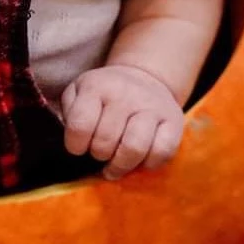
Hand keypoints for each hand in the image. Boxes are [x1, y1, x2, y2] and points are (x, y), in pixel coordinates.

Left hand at [61, 64, 183, 179]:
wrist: (144, 77)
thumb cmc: (104, 93)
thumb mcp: (78, 92)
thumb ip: (69, 112)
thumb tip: (71, 139)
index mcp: (96, 86)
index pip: (80, 126)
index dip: (75, 146)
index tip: (78, 147)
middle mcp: (125, 94)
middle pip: (105, 142)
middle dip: (98, 155)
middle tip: (99, 153)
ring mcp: (151, 106)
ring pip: (134, 148)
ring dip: (120, 165)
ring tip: (114, 166)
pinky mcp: (174, 121)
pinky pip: (161, 152)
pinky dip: (148, 164)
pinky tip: (139, 161)